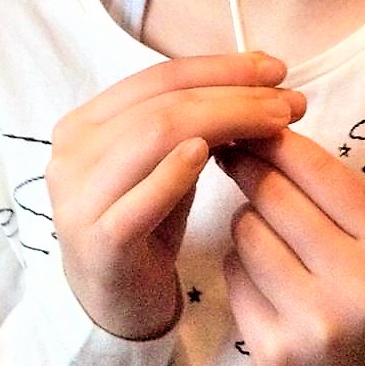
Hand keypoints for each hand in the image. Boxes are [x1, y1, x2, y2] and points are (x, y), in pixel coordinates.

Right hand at [46, 52, 304, 339]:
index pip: (163, 76)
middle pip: (166, 104)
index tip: (276, 69)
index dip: (223, 67)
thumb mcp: (175, 154)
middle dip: (237, 95)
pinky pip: (139, 201)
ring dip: (228, 121)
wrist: (118, 298)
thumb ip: (203, 113)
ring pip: (157, 136)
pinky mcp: (98, 244)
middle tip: (291, 101)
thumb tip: (264, 70)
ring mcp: (79, 199)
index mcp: (88, 120)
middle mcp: (73, 153)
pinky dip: (174, 172)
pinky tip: (207, 154)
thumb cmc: (151, 216)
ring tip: (277, 123)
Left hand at [217, 131, 364, 365]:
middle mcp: (355, 284)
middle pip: (278, 197)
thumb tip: (275, 139)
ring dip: (245, 219)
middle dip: (251, 167)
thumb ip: (342, 202)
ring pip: (249, 233)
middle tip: (233, 152)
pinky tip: (256, 268)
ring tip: (259, 223)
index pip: (325, 174)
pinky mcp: (273, 350)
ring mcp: (312, 321)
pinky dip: (238, 263)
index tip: (258, 125)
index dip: (284, 143)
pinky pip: (235, 277)